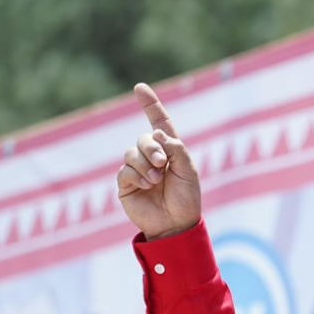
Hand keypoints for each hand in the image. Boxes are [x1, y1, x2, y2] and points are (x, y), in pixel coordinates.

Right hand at [118, 83, 201, 239]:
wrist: (176, 225)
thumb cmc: (186, 199)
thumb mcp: (188, 171)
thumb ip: (177, 149)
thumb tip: (158, 134)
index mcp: (170, 151)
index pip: (159, 123)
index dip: (150, 105)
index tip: (139, 88)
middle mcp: (152, 157)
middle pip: (144, 139)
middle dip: (152, 149)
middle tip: (162, 165)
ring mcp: (137, 170)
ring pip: (132, 153)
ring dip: (145, 165)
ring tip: (156, 180)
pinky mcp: (126, 184)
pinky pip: (125, 170)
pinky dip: (136, 176)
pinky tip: (146, 186)